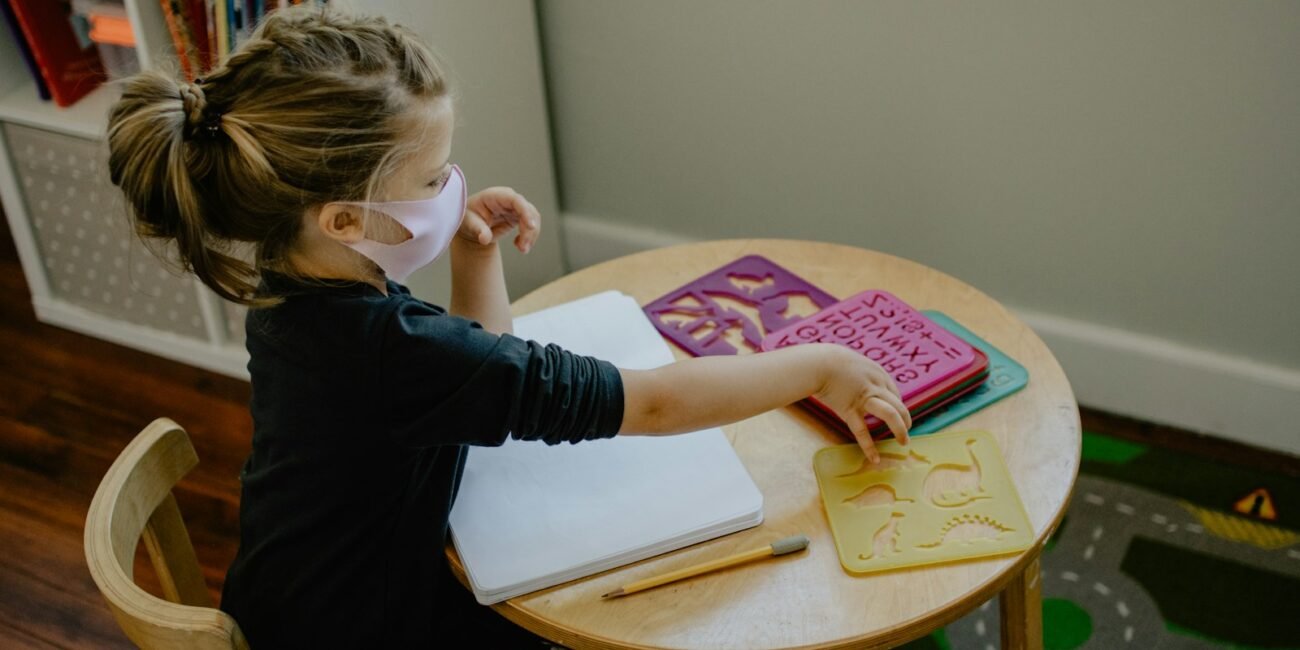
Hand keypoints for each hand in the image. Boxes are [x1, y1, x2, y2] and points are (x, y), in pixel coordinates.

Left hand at [458, 187, 540, 252]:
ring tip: (522, 249)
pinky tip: (518, 245)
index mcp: (496, 196)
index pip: (516, 200)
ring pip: (533, 218)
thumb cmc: (468, 219)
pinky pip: (531, 225)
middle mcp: (509, 200)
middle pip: (528, 210)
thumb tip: (484, 239)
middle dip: (529, 230)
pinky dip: (529, 237)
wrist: (471, 226)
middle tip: (523, 249)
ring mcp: (515, 208)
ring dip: (531, 235)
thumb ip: (478, 230)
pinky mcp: (519, 217)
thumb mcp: (469, 224)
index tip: (531, 226)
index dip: (525, 212)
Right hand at [812, 345, 911, 463]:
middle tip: (907, 432)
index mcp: (878, 374)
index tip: (897, 416)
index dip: (898, 407)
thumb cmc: (831, 361)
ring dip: (900, 429)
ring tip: (904, 443)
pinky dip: (869, 446)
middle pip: (899, 405)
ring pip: (890, 414)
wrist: (817, 363)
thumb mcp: (855, 363)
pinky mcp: (849, 410)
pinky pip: (862, 431)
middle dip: (905, 420)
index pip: (895, 393)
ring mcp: (864, 398)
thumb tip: (864, 385)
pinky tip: (875, 458)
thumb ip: (863, 375)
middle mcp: (876, 385)